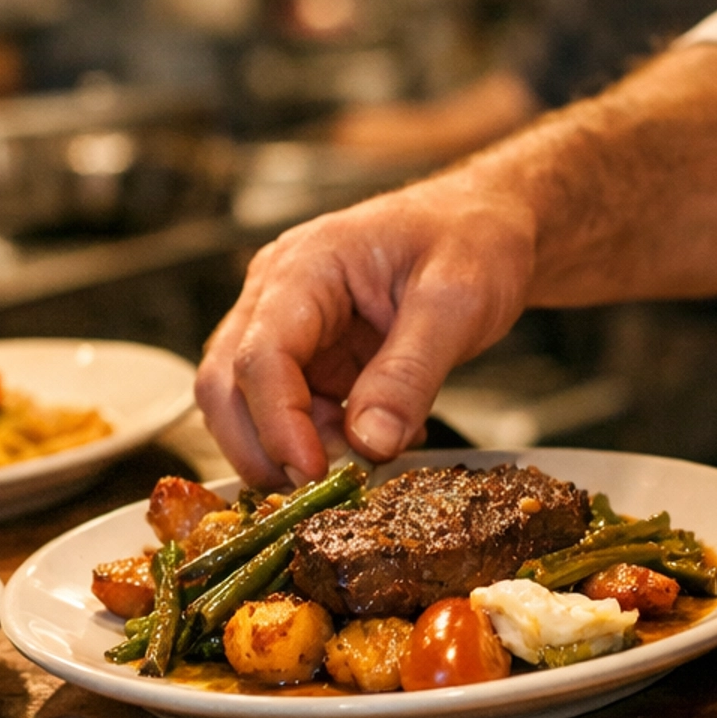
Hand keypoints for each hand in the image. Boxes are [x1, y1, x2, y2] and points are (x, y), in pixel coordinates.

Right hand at [196, 179, 536, 485]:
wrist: (491, 224)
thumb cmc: (473, 239)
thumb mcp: (456, 302)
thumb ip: (410, 374)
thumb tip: (369, 444)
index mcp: (305, 266)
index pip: (260, 353)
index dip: (277, 423)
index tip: (312, 474)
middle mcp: (278, 295)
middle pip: (225, 385)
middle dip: (261, 447)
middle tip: (316, 494)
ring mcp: (290, 329)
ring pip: (247, 406)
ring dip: (289, 449)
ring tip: (358, 463)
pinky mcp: (311, 359)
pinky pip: (291, 413)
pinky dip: (318, 443)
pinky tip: (371, 442)